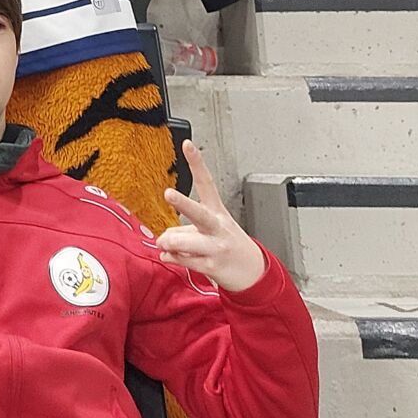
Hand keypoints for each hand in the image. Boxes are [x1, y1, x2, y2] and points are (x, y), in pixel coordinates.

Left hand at [158, 140, 265, 293]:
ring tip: (163, 242)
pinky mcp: (212, 265)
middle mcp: (217, 226)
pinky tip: (169, 255)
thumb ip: (185, 229)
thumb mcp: (212, 229)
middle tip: (169, 193)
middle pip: (198, 212)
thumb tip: (165, 238)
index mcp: (217, 211)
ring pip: (186, 241)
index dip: (197, 163)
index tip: (187, 144)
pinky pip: (186, 260)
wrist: (254, 272)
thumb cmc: (229, 244)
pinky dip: (173, 257)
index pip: (206, 182)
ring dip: (169, 241)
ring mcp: (215, 246)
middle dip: (183, 203)